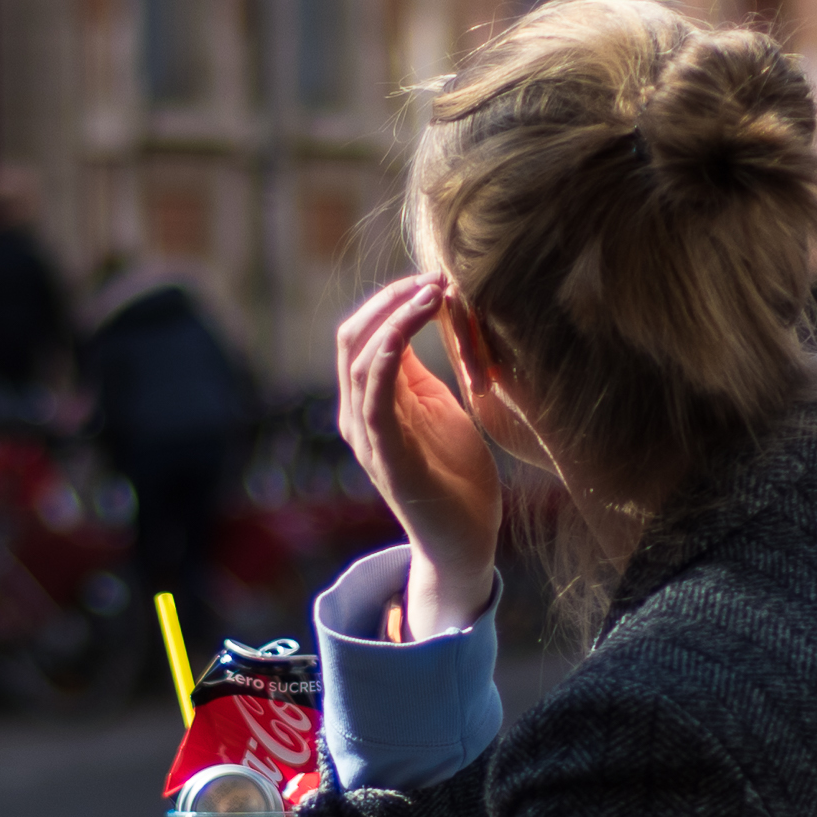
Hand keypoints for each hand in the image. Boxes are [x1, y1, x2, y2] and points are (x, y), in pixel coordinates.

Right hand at [334, 276, 502, 635]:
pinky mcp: (385, 456)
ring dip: (394, 318)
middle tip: (434, 277)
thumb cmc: (456, 474)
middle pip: (351, 338)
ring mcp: (367, 437)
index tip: (435, 278)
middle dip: (389, 299)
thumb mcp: (437, 408)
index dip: (391, 299)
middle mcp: (357, 416)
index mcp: (370, 402)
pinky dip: (387, 355)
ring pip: (359, 360)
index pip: (361, 334)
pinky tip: (409, 329)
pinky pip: (374, 396)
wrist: (465, 539)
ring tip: (434, 293)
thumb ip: (418, 372)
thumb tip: (416, 320)